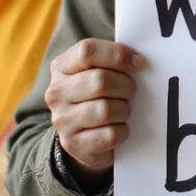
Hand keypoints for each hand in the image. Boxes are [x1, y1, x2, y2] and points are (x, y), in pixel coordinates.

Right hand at [44, 38, 142, 181]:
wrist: (82, 136)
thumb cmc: (97, 95)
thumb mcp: (99, 71)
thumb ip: (113, 59)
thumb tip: (139, 59)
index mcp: (62, 66)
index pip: (88, 51)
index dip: (118, 55)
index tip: (139, 63)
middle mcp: (56, 92)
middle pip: (100, 81)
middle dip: (125, 85)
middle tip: (131, 91)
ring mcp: (62, 119)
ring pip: (106, 110)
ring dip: (124, 110)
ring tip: (122, 110)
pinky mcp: (73, 143)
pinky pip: (110, 135)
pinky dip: (122, 131)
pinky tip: (118, 127)